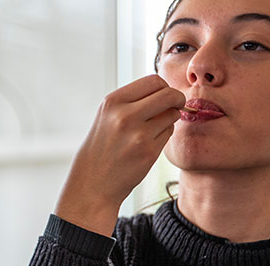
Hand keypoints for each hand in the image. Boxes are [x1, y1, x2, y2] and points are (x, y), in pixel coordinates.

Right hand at [55, 75, 186, 235]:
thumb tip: (167, 89)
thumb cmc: (102, 147)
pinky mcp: (149, 151)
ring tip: (152, 129)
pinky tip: (147, 144)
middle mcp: (125, 115)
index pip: (154, 80)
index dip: (164, 87)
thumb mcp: (108, 116)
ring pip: (172, 114)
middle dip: (177, 99)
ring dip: (169, 119)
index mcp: (113, 102)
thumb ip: (133, 100)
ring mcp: (138, 134)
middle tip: (176, 106)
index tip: (163, 96)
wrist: (92, 182)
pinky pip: (168, 133)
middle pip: (169, 94)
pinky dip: (164, 135)